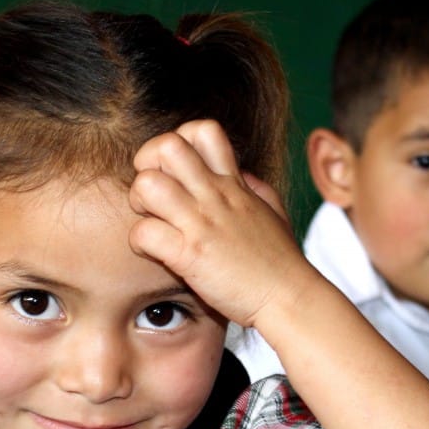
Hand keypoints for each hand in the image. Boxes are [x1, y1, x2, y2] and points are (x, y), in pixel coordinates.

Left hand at [128, 120, 314, 327]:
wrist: (289, 298)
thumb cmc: (281, 262)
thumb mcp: (273, 211)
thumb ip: (253, 187)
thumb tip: (240, 173)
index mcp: (233, 183)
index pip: (202, 130)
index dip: (178, 142)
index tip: (176, 171)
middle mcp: (216, 196)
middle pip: (165, 147)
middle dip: (147, 166)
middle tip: (153, 195)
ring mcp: (202, 223)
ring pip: (146, 185)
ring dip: (139, 203)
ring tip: (152, 221)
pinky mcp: (189, 255)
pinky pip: (143, 233)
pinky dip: (139, 243)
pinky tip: (154, 253)